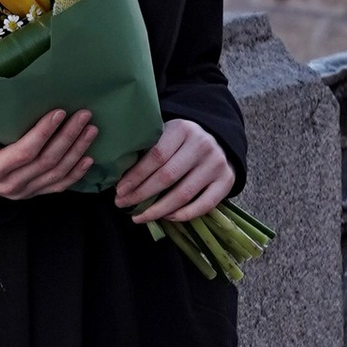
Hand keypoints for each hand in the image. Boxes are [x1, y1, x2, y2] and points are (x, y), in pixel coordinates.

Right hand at [0, 106, 97, 200]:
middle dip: (69, 137)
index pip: (25, 151)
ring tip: (91, 130)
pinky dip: (75, 173)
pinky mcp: (31, 194)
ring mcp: (23, 192)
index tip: (58, 112)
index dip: (43, 133)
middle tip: (84, 115)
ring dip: (77, 151)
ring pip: (57, 173)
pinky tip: (88, 158)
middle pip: (47, 161)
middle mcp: (11, 185)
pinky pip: (58, 186)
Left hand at [112, 118, 235, 226]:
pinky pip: (204, 205)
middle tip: (122, 204)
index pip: (155, 156)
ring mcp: (216, 163)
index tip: (119, 190)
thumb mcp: (165, 135)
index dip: (136, 176)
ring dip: (158, 210)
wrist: (217, 141)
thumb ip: (147, 149)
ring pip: (184, 194)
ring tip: (139, 217)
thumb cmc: (181, 142)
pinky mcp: (227, 180)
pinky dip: (183, 215)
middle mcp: (202, 144)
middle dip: (141, 194)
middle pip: (167, 176)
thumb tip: (119, 178)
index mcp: (182, 129)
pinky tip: (166, 218)